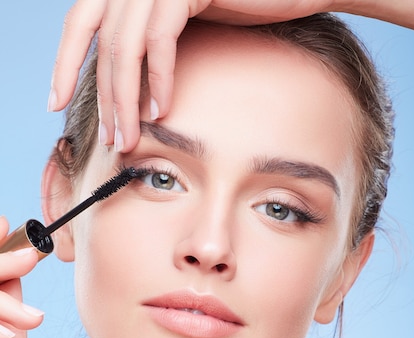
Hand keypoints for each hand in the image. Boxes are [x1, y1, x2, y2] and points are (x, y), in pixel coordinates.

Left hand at [48, 0, 413, 153]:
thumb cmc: (249, 8)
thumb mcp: (188, 27)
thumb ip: (154, 43)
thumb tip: (131, 83)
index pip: (84, 21)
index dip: (65, 62)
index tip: (56, 102)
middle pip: (98, 36)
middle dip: (101, 94)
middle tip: (109, 140)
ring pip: (124, 41)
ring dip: (125, 96)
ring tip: (131, 136)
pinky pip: (160, 36)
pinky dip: (157, 76)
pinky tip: (161, 108)